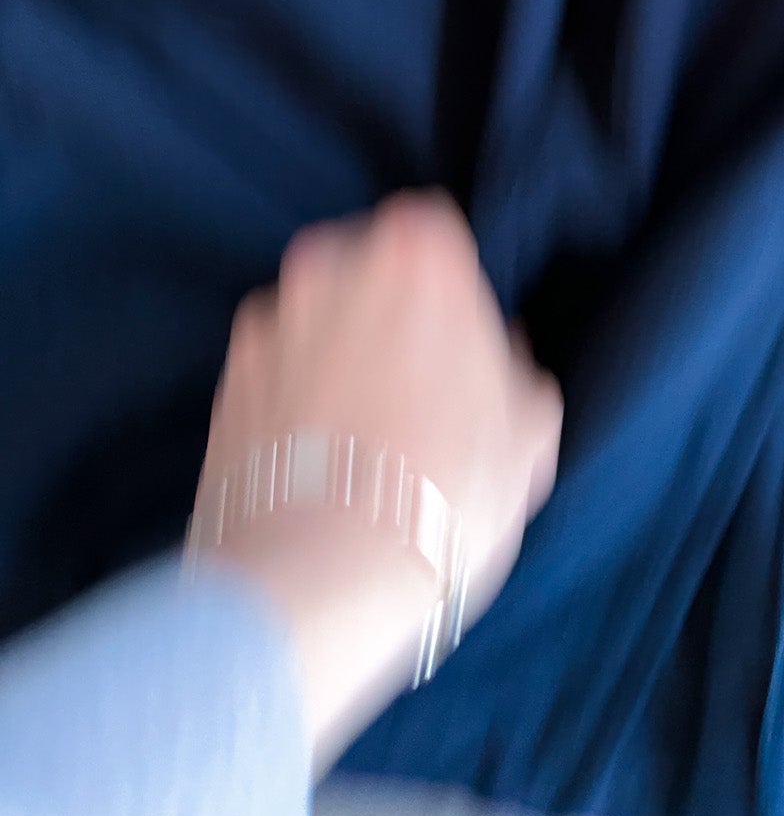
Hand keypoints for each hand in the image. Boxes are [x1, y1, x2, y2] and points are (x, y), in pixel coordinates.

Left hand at [194, 191, 561, 769]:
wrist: (318, 580)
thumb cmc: (444, 491)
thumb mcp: (528, 433)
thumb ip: (516, 372)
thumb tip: (503, 363)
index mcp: (418, 249)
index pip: (439, 235)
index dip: (453, 292)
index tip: (463, 344)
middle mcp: (331, 262)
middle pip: (369, 269)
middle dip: (388, 316)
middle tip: (417, 393)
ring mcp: (267, 322)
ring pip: (316, 322)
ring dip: (335, 357)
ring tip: (362, 441)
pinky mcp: (222, 382)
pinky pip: (272, 376)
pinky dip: (289, 403)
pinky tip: (318, 466)